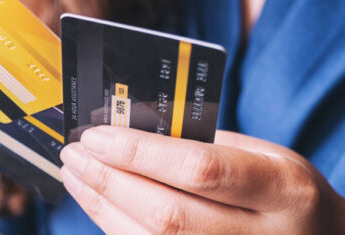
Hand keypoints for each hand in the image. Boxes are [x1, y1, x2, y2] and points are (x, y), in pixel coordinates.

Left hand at [60, 126, 344, 233]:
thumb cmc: (281, 191)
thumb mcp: (264, 156)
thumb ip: (204, 144)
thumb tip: (129, 131)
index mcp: (282, 192)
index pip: (200, 170)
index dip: (139, 153)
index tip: (96, 135)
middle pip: (166, 215)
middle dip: (108, 180)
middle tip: (74, 152)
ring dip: (100, 205)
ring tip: (74, 173)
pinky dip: (113, 226)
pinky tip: (96, 201)